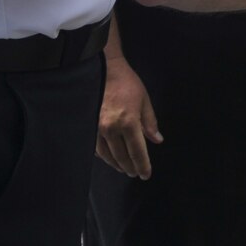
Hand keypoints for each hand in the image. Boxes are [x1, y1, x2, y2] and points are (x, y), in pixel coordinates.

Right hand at [96, 57, 160, 178]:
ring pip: (107, 155)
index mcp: (128, 123)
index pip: (137, 152)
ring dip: (117, 165)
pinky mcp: (88, 125)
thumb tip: (157, 140)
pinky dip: (104, 156)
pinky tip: (109, 158)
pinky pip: (96, 147)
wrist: (105, 70)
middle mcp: (111, 129)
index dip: (143, 165)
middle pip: (122, 157)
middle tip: (136, 174)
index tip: (146, 174)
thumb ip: (150, 123)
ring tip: (124, 169)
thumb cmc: (127, 84)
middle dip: (130, 168)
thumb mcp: (145, 101)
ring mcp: (97, 128)